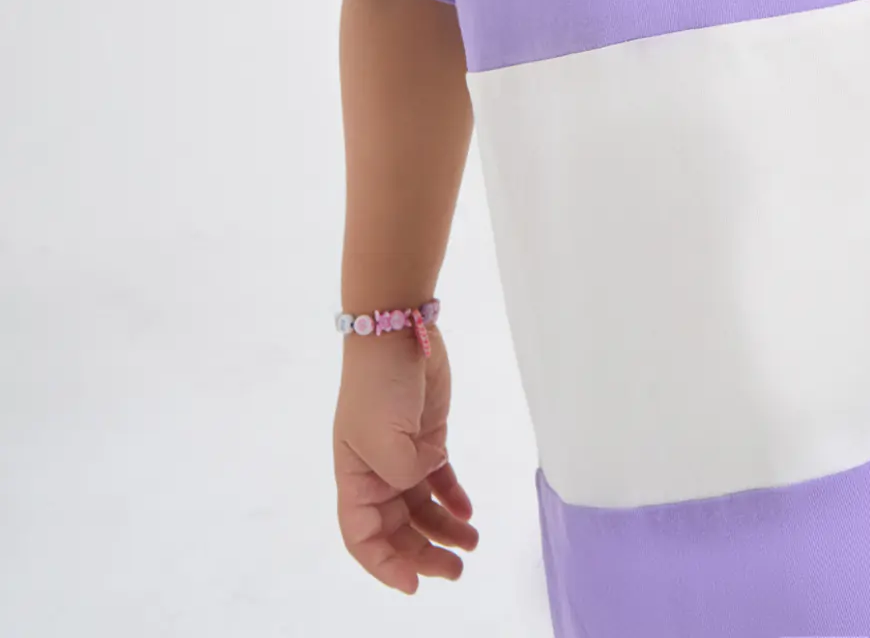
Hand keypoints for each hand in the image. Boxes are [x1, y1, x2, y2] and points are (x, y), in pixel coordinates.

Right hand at [333, 324, 478, 592]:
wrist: (397, 328)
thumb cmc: (380, 385)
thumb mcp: (385, 437)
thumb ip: (405, 474)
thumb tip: (425, 477)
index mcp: (354, 477)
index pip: (362, 536)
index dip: (385, 565)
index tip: (414, 583)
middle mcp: (375, 472)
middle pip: (396, 528)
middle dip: (423, 553)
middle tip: (456, 570)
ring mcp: (403, 453)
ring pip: (421, 507)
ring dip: (443, 530)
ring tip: (471, 545)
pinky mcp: (427, 435)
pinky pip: (440, 478)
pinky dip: (453, 497)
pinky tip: (468, 513)